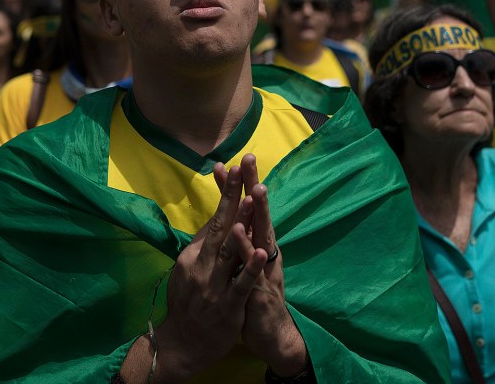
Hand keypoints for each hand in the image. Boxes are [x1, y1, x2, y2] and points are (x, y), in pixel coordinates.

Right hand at [150, 165, 266, 380]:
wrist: (182, 343)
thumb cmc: (188, 302)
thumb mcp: (187, 270)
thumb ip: (201, 245)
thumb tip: (212, 220)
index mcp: (193, 255)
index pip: (213, 219)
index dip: (225, 195)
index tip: (233, 169)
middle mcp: (201, 265)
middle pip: (220, 226)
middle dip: (232, 198)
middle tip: (242, 170)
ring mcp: (214, 285)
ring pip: (230, 250)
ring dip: (242, 224)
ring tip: (253, 200)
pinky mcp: (228, 305)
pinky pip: (241, 283)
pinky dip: (252, 267)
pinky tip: (263, 251)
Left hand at [219, 156, 308, 377]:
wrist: (270, 335)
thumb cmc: (253, 296)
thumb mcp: (243, 265)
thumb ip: (238, 242)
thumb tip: (228, 219)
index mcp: (258, 243)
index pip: (246, 209)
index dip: (236, 187)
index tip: (223, 163)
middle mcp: (265, 250)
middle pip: (258, 213)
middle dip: (253, 185)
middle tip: (249, 159)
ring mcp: (266, 268)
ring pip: (262, 235)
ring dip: (258, 212)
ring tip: (253, 188)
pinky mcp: (261, 288)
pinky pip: (253, 266)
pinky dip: (248, 248)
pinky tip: (241, 232)